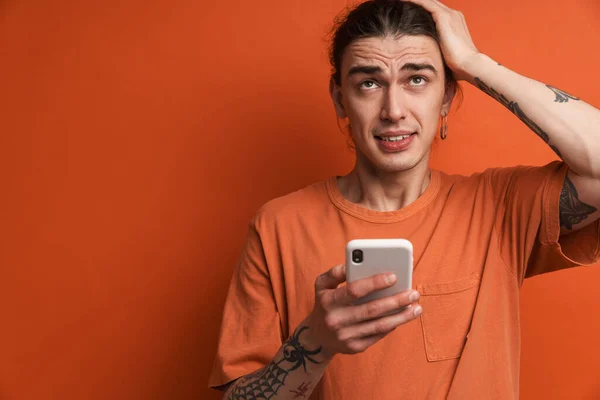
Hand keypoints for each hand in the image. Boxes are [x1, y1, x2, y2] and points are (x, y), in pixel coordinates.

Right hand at [303, 264, 421, 358]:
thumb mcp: (321, 285)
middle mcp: (337, 320)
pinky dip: (393, 325)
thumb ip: (335, 272)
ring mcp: (346, 336)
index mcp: (329, 301)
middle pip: (372, 309)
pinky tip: (403, 317)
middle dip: (396, 301)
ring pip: (379, 325)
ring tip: (417, 307)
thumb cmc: (325, 304)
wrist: (317, 337)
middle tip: (413, 293)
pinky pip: (378, 335)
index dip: (375, 283)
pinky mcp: (355, 347)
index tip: (394, 276)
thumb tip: (352, 264)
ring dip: (401, 316)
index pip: (354, 290)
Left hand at [403, 0, 479, 80]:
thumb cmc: (458, 66)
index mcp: (453, 23)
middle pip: (430, 4)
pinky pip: (425, 3)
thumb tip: (423, 58)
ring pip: (427, 1)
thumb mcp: (444, 55)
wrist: (468, 64)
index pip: (433, 12)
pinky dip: (414, 0)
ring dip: (413, 0)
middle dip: (416, 3)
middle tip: (400, 2)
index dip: (420, 10)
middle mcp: (452, 15)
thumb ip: (435, 50)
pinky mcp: (444, 17)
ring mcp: (449, 15)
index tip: (406, 12)